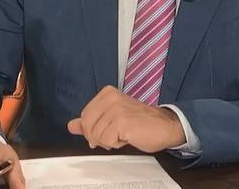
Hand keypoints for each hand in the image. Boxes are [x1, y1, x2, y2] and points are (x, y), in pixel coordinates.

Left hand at [67, 85, 185, 151]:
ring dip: (109, 141)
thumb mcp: (112, 119)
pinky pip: (106, 141)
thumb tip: (72, 125)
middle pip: (87, 126)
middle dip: (98, 137)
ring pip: (96, 135)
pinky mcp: (122, 122)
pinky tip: (127, 137)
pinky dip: (116, 144)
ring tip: (124, 134)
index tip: (107, 130)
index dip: (93, 129)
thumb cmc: (141, 123)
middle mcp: (110, 97)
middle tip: (114, 135)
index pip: (84, 116)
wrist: (166, 126)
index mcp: (107, 93)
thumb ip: (90, 121)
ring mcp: (116, 109)